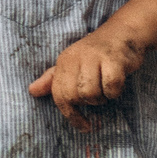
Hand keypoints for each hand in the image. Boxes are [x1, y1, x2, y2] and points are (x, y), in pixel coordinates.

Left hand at [29, 28, 145, 130]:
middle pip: (74, 97)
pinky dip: (115, 91)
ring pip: (91, 94)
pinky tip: (118, 82)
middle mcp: (76, 58)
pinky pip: (111, 87)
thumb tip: (32, 91)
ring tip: (107, 88)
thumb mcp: (72, 63)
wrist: (124, 31)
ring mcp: (95, 57)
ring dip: (102, 97)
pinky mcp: (113, 59)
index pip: (59, 95)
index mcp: (64, 61)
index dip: (71, 114)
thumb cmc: (97, 53)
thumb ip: (53, 79)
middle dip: (89, 102)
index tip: (84, 126)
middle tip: (99, 94)